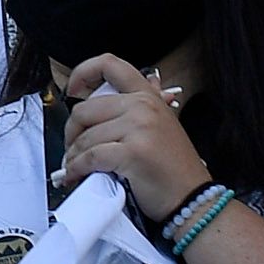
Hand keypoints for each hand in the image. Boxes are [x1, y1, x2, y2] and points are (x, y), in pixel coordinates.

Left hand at [55, 55, 206, 218]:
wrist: (193, 199)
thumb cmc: (172, 169)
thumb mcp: (158, 127)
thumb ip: (132, 109)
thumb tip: (98, 98)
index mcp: (147, 96)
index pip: (109, 65)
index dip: (82, 72)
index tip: (72, 89)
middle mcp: (144, 106)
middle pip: (84, 110)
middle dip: (70, 133)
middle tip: (71, 149)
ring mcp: (139, 127)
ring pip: (85, 137)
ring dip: (73, 157)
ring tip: (75, 168)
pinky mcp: (133, 152)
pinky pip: (90, 156)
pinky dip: (78, 169)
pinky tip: (77, 176)